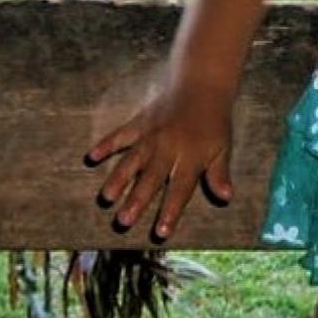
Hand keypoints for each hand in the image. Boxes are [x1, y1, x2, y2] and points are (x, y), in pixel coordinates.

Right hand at [84, 84, 236, 242]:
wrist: (203, 85)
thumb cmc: (214, 122)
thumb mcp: (222, 148)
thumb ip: (219, 173)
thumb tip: (226, 198)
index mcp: (190, 158)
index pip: (180, 190)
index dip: (170, 211)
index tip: (160, 232)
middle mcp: (169, 149)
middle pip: (151, 179)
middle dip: (137, 201)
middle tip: (123, 222)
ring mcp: (152, 135)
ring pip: (132, 160)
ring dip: (119, 179)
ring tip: (106, 198)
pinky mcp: (141, 122)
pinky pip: (121, 134)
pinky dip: (106, 144)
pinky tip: (91, 157)